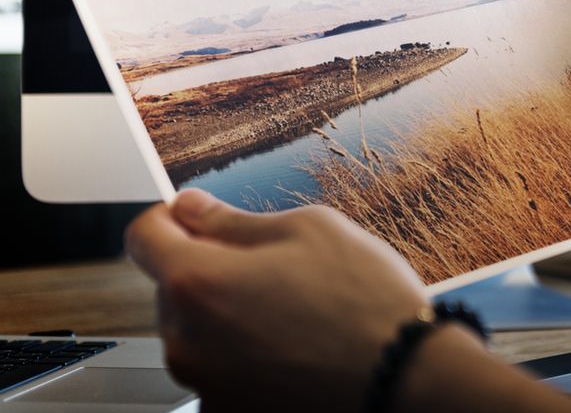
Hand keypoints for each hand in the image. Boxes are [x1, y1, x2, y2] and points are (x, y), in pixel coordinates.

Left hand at [125, 190, 449, 411]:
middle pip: (173, 288)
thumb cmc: (365, 301)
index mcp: (197, 281)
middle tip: (275, 269)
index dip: (170, 217)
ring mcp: (204, 385)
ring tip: (295, 313)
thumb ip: (233, 220)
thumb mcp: (308, 230)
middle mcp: (185, 340)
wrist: (403, 378)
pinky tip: (295, 350)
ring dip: (228, 316)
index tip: (197, 218)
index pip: (143, 235)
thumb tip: (191, 208)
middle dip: (209, 270)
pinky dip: (245, 358)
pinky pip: (221, 373)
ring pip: (198, 332)